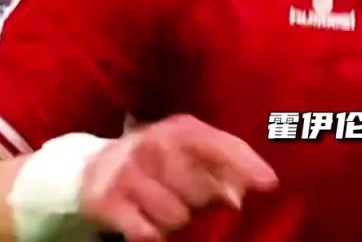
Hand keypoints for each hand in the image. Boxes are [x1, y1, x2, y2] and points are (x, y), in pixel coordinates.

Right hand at [80, 115, 277, 238]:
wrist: (92, 168)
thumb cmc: (158, 158)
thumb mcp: (189, 148)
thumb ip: (225, 161)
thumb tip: (256, 188)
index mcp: (181, 130)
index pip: (221, 146)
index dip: (247, 165)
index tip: (270, 184)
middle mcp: (155, 146)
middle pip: (203, 191)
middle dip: (203, 201)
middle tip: (188, 196)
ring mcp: (130, 174)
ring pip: (177, 217)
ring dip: (176, 220)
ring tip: (164, 205)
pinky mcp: (109, 203)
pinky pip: (148, 234)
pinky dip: (152, 234)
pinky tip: (145, 220)